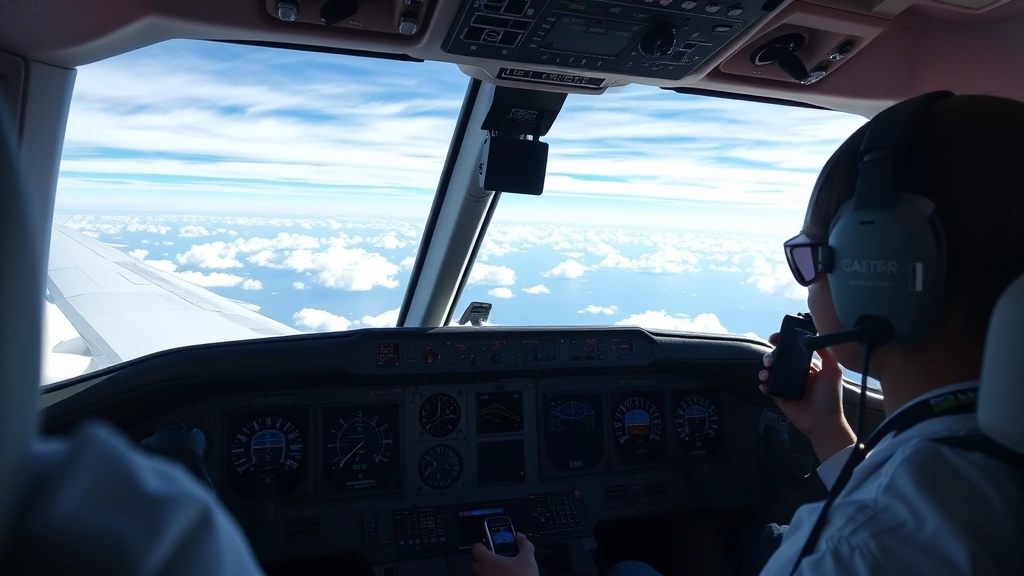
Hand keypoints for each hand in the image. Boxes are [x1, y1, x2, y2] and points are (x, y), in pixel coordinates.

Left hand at [471, 533, 537, 575]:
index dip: (483, 546)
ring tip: (501, 571)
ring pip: (479, 574)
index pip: (476, 548)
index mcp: (487, 560)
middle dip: (484, 559)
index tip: (492, 547)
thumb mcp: (528, 558)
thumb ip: (525, 545)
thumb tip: (520, 536)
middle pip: (476, 562)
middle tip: (498, 559)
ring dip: (486, 571)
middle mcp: (481, 572)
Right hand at [758, 332, 854, 461]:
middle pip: (779, 361)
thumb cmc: (830, 398)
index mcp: (809, 367)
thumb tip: (815, 338)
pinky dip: (763, 385)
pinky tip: (764, 384)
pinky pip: (768, 388)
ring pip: (771, 373)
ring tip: (766, 372)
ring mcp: (787, 387)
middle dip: (771, 357)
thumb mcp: (834, 371)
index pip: (793, 351)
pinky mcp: (780, 398)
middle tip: (769, 361)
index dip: (783, 344)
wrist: (823, 422)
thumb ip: (826, 353)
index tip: (774, 339)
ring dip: (765, 370)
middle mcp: (797, 375)